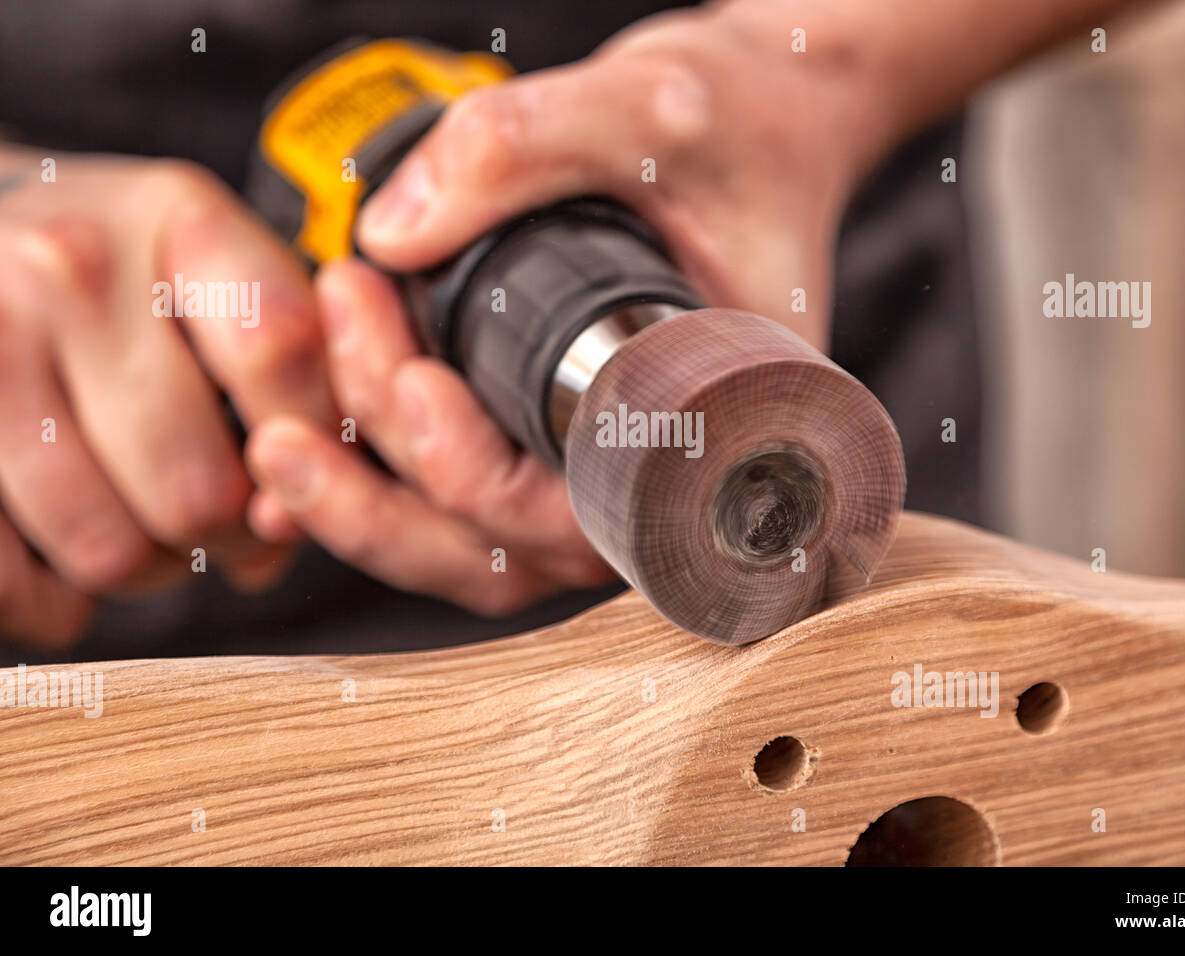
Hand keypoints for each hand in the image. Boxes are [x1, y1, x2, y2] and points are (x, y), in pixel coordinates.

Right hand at [0, 151, 335, 647]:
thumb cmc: (128, 280)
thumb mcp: (222, 277)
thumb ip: (289, 380)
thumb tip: (284, 524)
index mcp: (178, 219)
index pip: (280, 356)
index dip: (312, 449)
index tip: (305, 478)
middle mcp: (69, 268)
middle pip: (198, 488)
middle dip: (226, 535)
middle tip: (216, 518)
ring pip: (108, 549)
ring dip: (145, 570)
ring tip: (144, 526)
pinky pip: (15, 581)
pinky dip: (55, 601)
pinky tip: (65, 555)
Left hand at [247, 2, 877, 613]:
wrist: (761, 121)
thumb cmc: (745, 127)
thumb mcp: (650, 106)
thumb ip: (525, 147)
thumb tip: (388, 233)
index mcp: (715, 427)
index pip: (586, 514)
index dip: (479, 478)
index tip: (414, 380)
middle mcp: (655, 474)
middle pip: (500, 552)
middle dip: (382, 490)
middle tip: (312, 376)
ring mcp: (597, 470)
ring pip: (466, 544)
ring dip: (365, 492)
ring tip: (294, 388)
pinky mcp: (550, 443)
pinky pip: (452, 500)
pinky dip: (377, 470)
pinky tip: (317, 404)